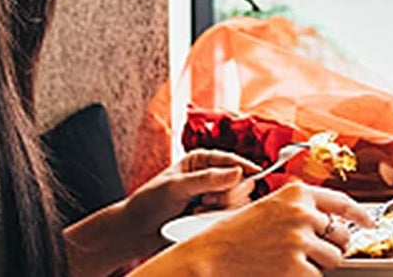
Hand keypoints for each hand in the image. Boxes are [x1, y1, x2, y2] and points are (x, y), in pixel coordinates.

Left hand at [65, 150, 266, 274]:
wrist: (135, 231)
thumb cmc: (150, 202)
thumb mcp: (177, 187)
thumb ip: (208, 180)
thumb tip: (239, 172)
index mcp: (202, 161)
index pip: (233, 160)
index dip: (246, 166)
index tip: (257, 174)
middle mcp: (210, 177)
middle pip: (240, 183)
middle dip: (226, 194)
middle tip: (205, 201)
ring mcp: (211, 198)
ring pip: (236, 202)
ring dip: (218, 210)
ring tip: (196, 213)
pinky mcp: (209, 217)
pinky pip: (226, 218)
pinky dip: (214, 221)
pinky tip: (196, 221)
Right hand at [174, 182, 373, 276]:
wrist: (209, 257)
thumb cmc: (233, 235)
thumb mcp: (269, 209)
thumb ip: (299, 212)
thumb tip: (328, 226)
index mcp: (297, 193)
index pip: (341, 202)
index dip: (360, 215)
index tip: (369, 223)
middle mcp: (303, 213)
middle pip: (340, 236)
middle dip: (332, 248)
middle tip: (312, 254)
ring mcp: (300, 241)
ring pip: (332, 260)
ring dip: (317, 266)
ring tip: (290, 264)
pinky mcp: (295, 268)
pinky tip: (283, 274)